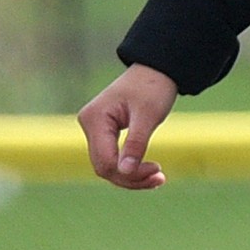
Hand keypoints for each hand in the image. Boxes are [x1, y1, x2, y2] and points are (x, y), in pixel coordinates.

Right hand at [77, 65, 178, 188]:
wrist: (155, 70)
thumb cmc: (152, 87)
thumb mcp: (148, 116)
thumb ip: (135, 144)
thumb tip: (125, 172)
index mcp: (95, 119)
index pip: (106, 161)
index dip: (130, 174)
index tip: (158, 170)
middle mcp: (89, 125)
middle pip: (104, 168)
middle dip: (131, 178)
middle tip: (160, 178)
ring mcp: (94, 130)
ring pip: (108, 167)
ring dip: (132, 177)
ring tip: (159, 178)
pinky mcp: (103, 134)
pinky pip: (112, 158)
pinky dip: (130, 168)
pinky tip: (149, 172)